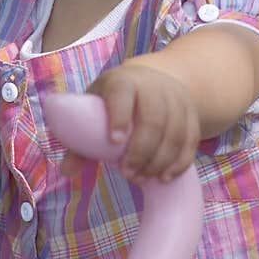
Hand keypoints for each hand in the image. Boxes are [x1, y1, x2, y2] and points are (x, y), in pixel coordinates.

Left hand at [63, 62, 200, 183]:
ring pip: (175, 133)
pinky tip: (165, 177)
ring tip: (142, 178)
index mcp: (123, 81)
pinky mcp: (192, 114)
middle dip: (141, 151)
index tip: (114, 141)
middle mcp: (154, 87)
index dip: (119, 116)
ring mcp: (177, 99)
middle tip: (127, 174)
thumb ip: (80, 140)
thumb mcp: (97, 110)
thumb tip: (66, 171)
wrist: (154, 80)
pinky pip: (191, 140)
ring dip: (159, 161)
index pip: (123, 94)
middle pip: (154, 119)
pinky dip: (180, 162)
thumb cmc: (116, 101)